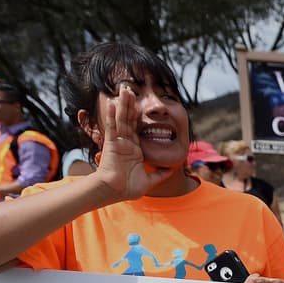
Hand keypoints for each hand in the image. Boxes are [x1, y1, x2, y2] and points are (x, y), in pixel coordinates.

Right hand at [91, 84, 176, 201]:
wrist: (115, 193)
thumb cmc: (128, 188)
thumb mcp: (149, 180)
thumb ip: (159, 174)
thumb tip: (171, 171)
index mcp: (134, 150)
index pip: (137, 127)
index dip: (138, 114)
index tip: (140, 102)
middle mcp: (126, 143)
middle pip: (128, 119)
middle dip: (129, 104)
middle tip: (129, 89)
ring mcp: (118, 142)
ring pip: (121, 119)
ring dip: (123, 104)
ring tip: (123, 90)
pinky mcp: (112, 144)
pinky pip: (112, 128)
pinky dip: (112, 116)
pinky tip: (112, 103)